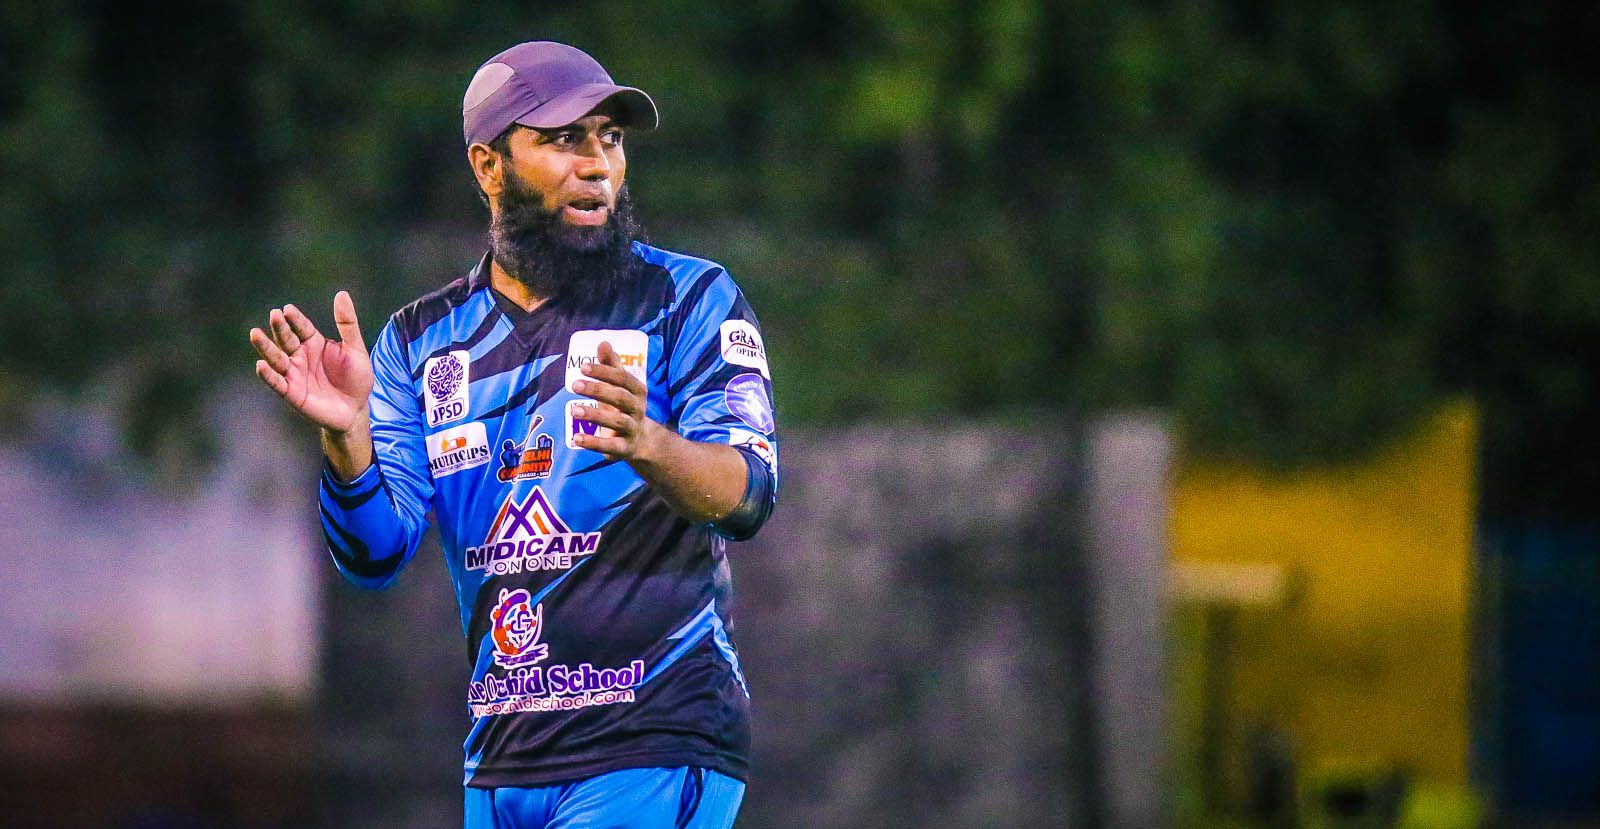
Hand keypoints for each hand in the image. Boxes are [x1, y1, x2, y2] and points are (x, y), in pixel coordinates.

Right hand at [250, 291, 373, 433]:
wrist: (356, 409)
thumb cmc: (356, 378)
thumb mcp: (355, 349)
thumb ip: (347, 324)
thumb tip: (342, 294)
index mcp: (313, 342)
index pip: (301, 326)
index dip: (294, 318)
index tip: (287, 309)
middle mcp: (300, 355)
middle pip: (286, 339)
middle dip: (279, 328)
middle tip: (274, 315)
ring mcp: (294, 373)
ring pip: (276, 358)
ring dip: (266, 347)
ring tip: (255, 334)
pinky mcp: (292, 392)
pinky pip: (277, 383)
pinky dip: (269, 375)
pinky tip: (261, 365)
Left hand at [570, 340, 658, 460]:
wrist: (641, 441)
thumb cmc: (624, 407)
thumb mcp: (619, 387)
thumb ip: (611, 366)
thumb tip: (603, 342)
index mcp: (637, 391)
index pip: (623, 378)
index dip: (604, 372)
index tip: (583, 367)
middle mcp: (637, 409)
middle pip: (620, 398)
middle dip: (598, 390)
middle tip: (574, 385)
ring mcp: (632, 429)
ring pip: (617, 421)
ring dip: (595, 415)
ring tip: (574, 409)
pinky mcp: (624, 448)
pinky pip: (610, 446)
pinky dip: (594, 442)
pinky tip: (576, 437)